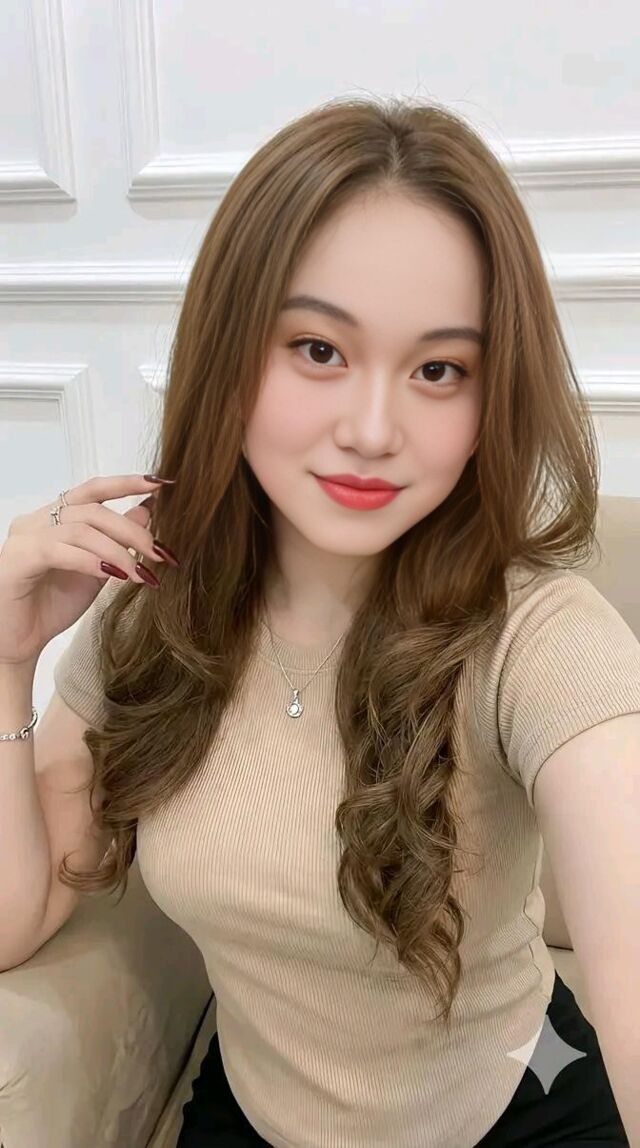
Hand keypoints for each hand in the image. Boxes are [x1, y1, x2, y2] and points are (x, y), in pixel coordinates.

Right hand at [0, 474, 177, 666]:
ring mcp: (24, 537)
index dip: (126, 483)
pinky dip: (90, 561)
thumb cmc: (52, 607)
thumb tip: (146, 512)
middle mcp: (37, 520)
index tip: (159, 484)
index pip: (92, 490)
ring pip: (80, 529)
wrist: (19, 644)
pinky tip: (114, 575)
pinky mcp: (16, 558)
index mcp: (54, 518)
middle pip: (92, 510)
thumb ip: (117, 542)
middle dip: (131, 531)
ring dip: (117, 551)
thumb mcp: (97, 571)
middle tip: (158, 554)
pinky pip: (58, 550)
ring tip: (140, 573)